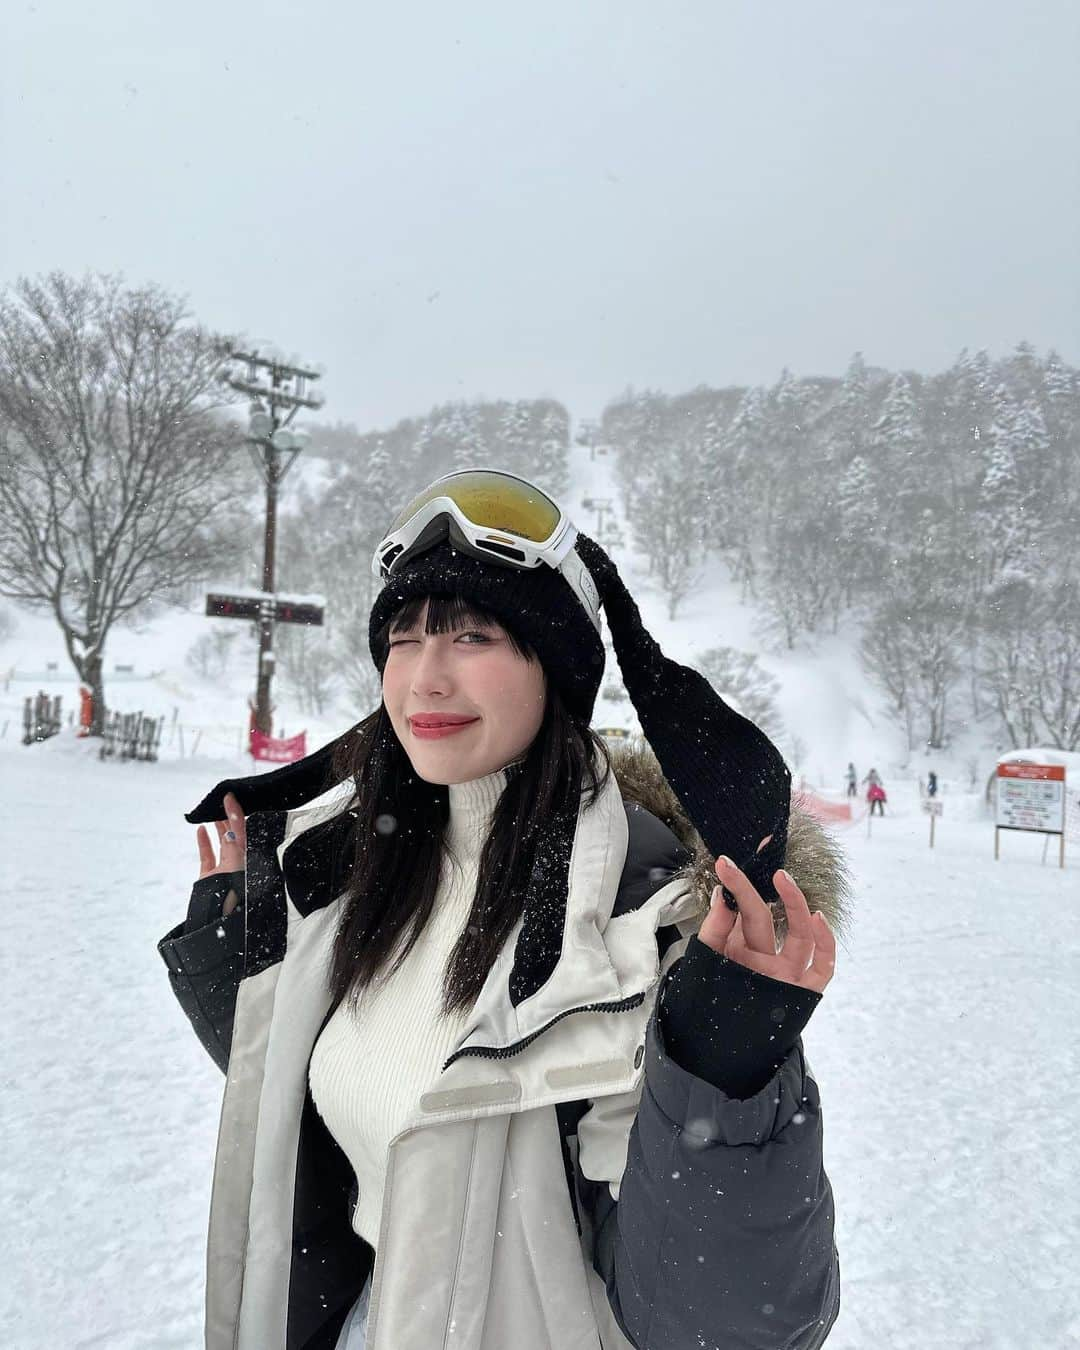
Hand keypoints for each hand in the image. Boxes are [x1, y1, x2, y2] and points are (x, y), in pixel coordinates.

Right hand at [195, 791, 245, 915]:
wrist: (217, 926)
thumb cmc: (233, 900)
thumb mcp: (235, 870)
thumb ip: (234, 849)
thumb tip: (234, 829)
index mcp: (248, 860)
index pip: (244, 830)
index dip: (237, 812)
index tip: (230, 797)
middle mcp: (238, 863)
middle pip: (236, 834)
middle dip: (229, 816)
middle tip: (222, 800)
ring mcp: (224, 870)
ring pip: (222, 843)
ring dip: (217, 827)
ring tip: (212, 811)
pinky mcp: (210, 878)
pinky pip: (208, 855)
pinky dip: (204, 842)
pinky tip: (200, 830)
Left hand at [696, 836, 835, 993]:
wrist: (715, 1055)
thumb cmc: (707, 1006)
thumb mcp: (704, 963)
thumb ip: (714, 929)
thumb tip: (724, 894)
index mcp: (737, 947)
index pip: (741, 910)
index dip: (737, 884)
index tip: (726, 862)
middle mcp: (762, 956)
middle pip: (764, 917)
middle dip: (754, 888)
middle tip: (746, 864)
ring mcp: (784, 972)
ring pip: (798, 933)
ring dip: (795, 905)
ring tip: (784, 880)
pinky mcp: (801, 991)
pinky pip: (821, 966)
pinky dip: (825, 942)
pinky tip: (817, 919)